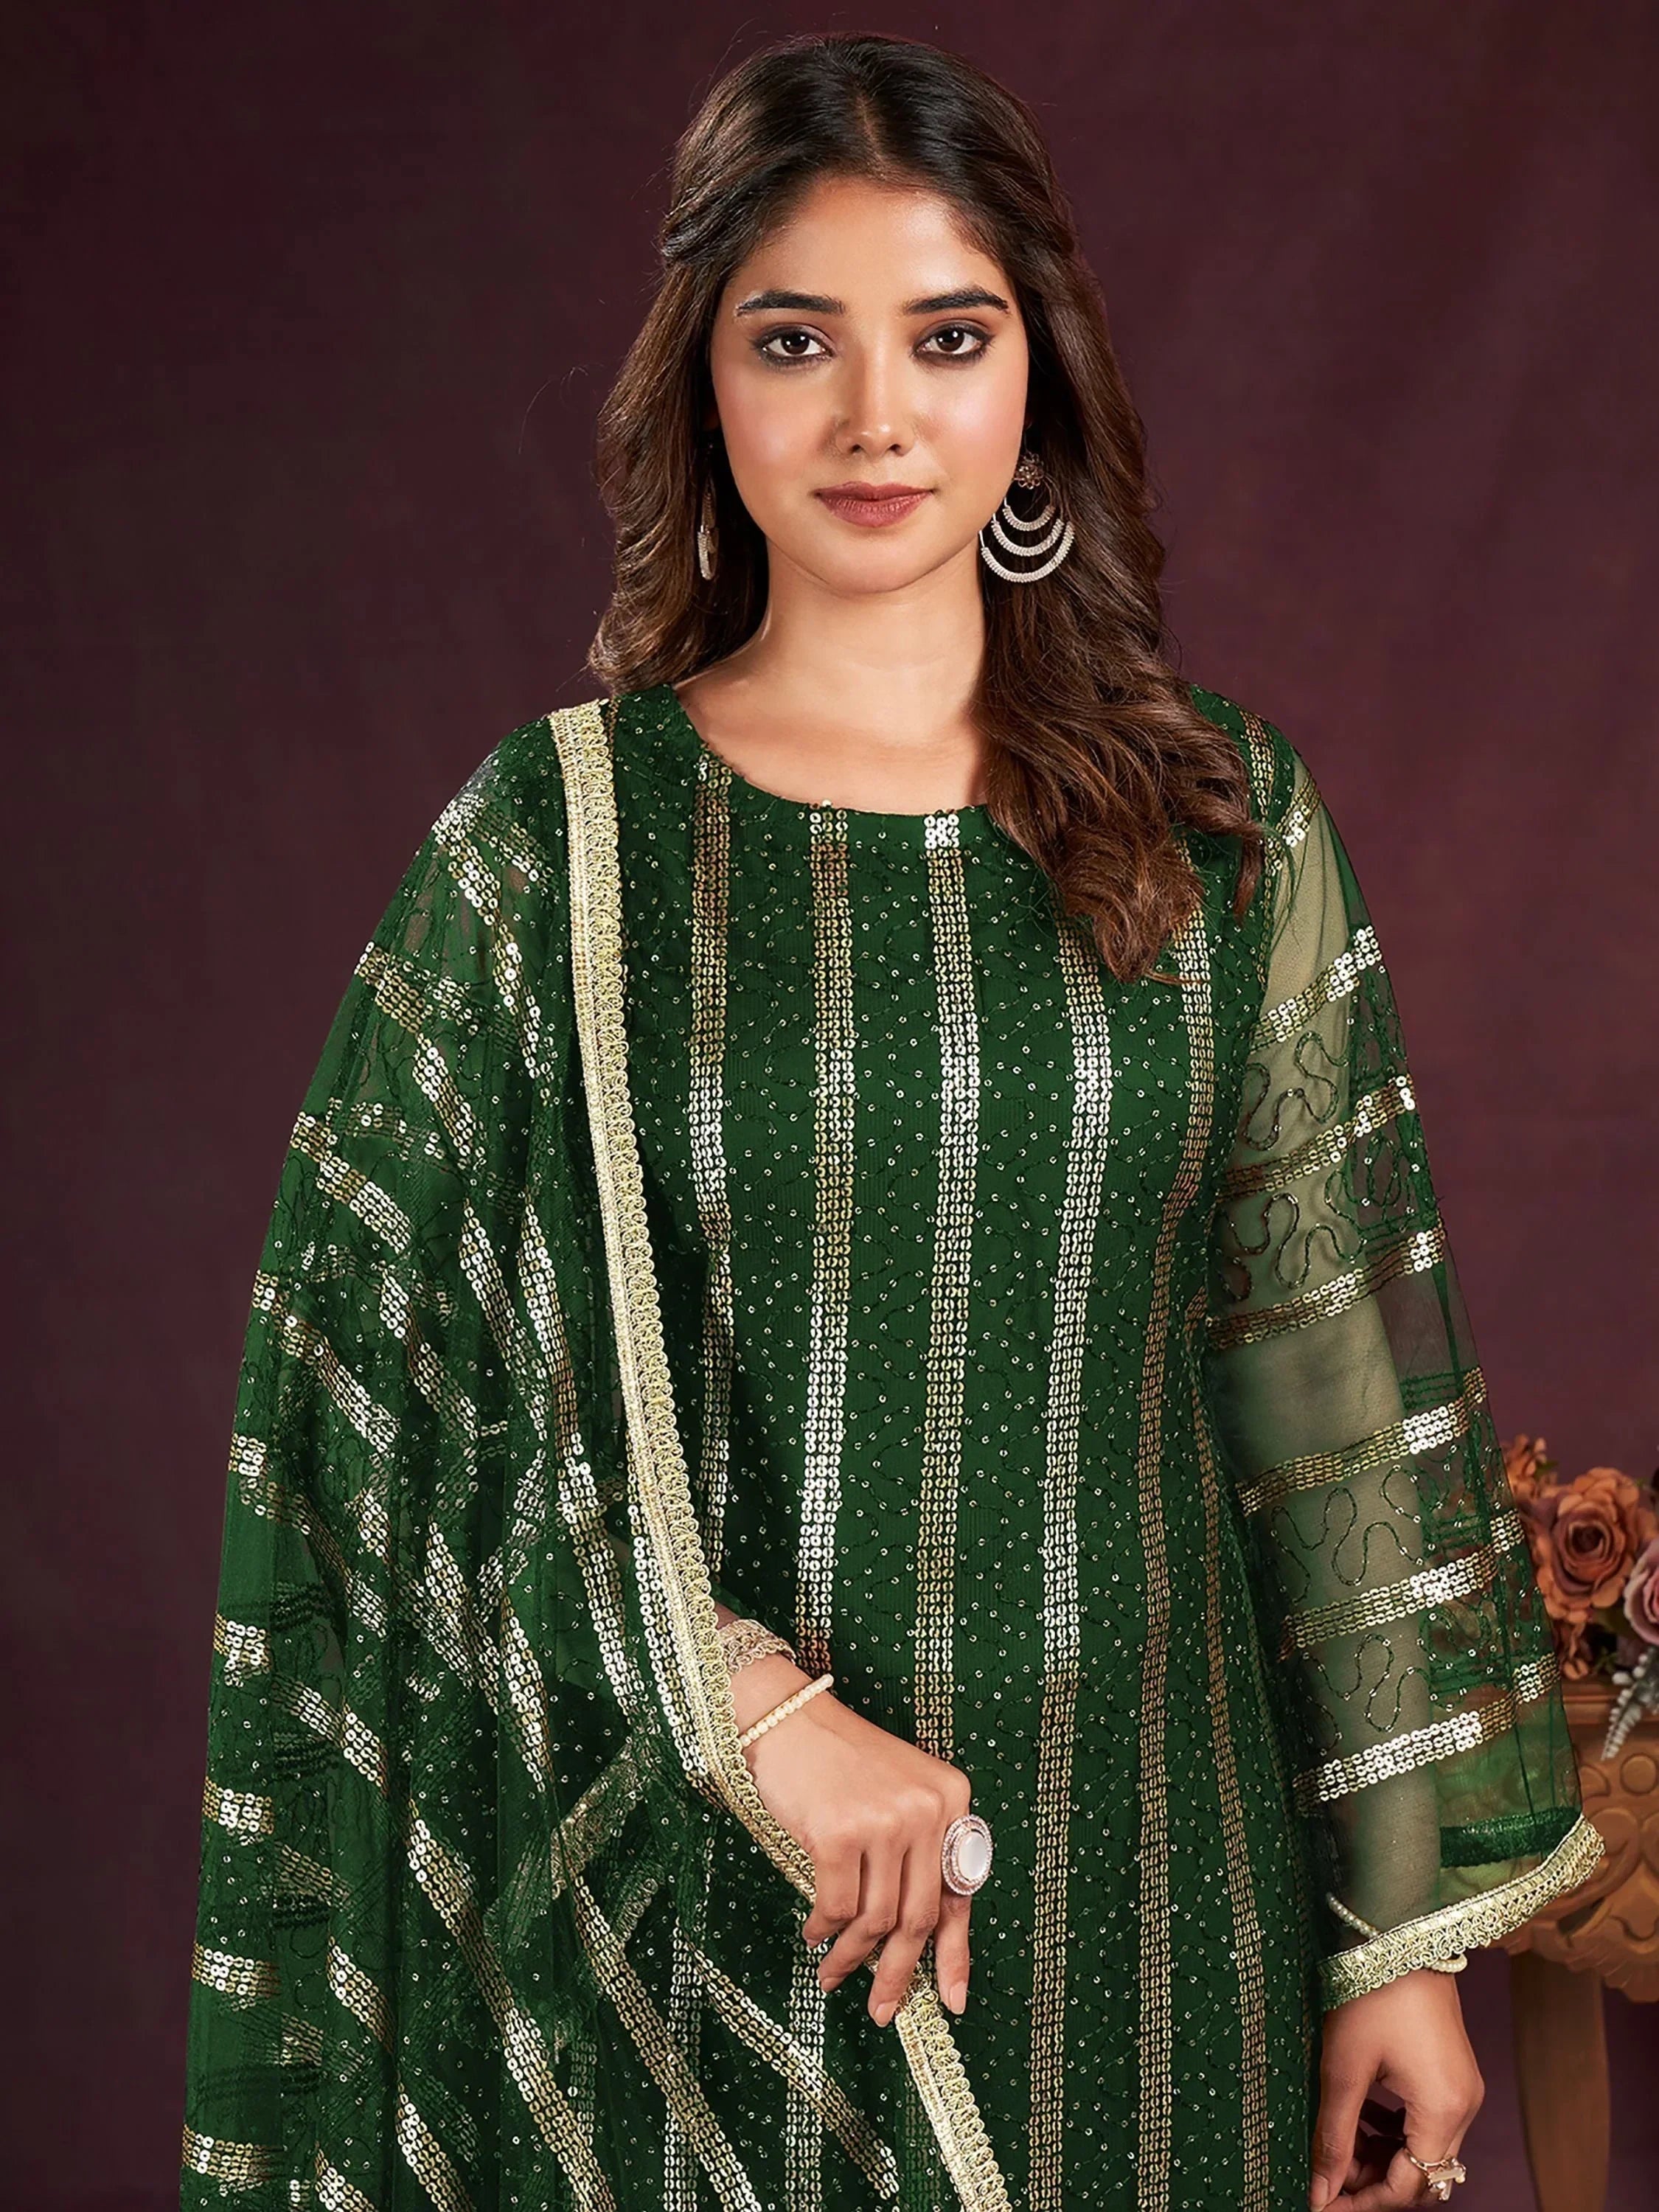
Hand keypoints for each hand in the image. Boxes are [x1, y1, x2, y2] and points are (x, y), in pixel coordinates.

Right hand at [730, 1654, 975, 2028]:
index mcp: (952, 1799)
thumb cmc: (841, 1765)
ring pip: (876, 1918)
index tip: (952, 2001)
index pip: (959, 1892)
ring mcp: (884, 1822)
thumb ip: (917, 1856)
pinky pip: (836, 1907)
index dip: (955, 1954)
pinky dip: (824, 1930)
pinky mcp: (839, 1834)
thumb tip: (918, 1940)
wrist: (788, 1721)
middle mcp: (926, 1810)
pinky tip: (812, 1934)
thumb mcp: (898, 1798)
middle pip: (919, 1916)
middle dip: (898, 1972)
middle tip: (883, 2011)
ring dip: (852, 1956)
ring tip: (832, 1973)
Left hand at [1310, 1970, 1482, 2206]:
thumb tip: (1318, 2190)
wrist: (1400, 1932)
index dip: (1363, 2202)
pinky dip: (1396, 2131)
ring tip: (1338, 2145)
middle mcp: (1465, 2107)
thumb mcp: (1344, 2068)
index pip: (1409, 2187)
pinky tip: (1361, 2117)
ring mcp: (1463, 2089)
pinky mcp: (1453, 2072)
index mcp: (1444, 2110)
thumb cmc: (1371, 1992)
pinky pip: (1428, 2122)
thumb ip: (1333, 2136)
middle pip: (1423, 2176)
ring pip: (1425, 2151)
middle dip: (1373, 2183)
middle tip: (1327, 2176)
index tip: (1323, 2202)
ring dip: (1383, 2157)